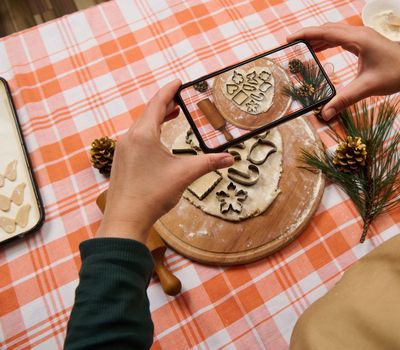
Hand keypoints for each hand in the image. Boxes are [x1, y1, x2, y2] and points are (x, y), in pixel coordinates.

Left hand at [97, 80, 233, 241]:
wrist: (125, 219)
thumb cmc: (152, 194)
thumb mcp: (185, 175)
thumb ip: (208, 163)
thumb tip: (230, 158)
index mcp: (144, 135)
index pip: (157, 103)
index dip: (169, 90)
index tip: (178, 81)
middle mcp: (130, 138)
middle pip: (148, 113)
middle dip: (165, 104)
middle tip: (179, 99)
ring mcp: (123, 150)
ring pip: (141, 126)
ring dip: (157, 118)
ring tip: (171, 115)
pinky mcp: (121, 162)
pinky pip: (136, 138)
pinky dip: (149, 132)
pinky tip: (157, 141)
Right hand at [288, 23, 399, 119]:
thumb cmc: (395, 74)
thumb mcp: (367, 87)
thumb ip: (344, 99)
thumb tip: (325, 114)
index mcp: (357, 39)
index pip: (324, 33)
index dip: (305, 35)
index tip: (289, 39)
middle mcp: (358, 33)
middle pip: (327, 29)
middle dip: (308, 35)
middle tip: (291, 44)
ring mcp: (363, 36)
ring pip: (334, 32)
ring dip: (318, 38)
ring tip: (302, 47)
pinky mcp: (366, 42)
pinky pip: (342, 37)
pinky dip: (328, 41)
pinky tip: (321, 50)